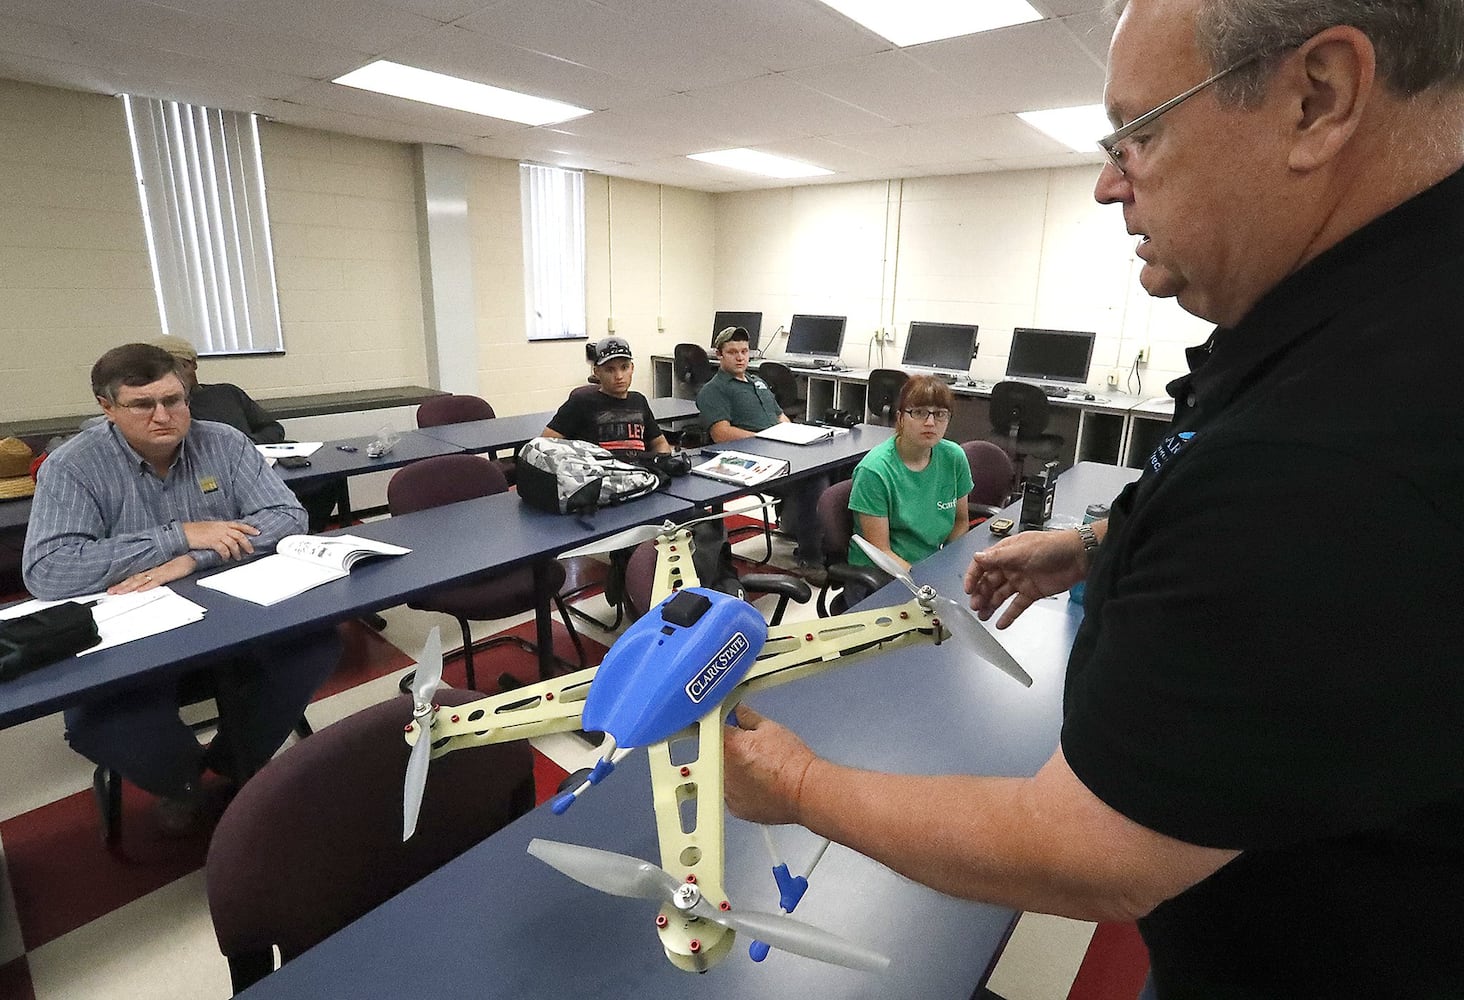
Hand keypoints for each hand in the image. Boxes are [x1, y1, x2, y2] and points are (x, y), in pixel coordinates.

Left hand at [107, 554, 197, 594]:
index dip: (122, 582)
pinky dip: (148, 585)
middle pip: (134, 578)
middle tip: (110, 592)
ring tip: (120, 592)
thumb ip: (154, 566)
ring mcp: (160, 570)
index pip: (133, 575)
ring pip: (141, 580)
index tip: (112, 588)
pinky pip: (156, 580)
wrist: (189, 545)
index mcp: (150, 566)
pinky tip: (140, 590)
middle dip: (121, 586)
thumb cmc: (179, 554)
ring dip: (130, 587)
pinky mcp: (168, 573)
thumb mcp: (164, 560)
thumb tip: (145, 575)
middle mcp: (152, 568)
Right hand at [183, 520, 259, 559]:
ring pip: (233, 544)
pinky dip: (226, 555)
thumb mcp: (211, 527)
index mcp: (222, 524)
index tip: (257, 533)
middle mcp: (221, 528)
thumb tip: (228, 536)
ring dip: (237, 552)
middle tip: (250, 551)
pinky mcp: (212, 542)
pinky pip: (224, 550)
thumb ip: (221, 530)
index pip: (239, 525)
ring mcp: (217, 535)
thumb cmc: (195, 530)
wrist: (184, 532)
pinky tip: (226, 558)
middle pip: (239, 535)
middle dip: (247, 544)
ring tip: (238, 557)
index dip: (249, 529)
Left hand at [723, 704, 816, 825]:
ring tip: (758, 769)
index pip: (714, 729)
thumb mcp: (770, 728)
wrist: (804, 790)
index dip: (724, 726)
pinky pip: (732, 794)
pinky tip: (758, 784)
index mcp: (728, 745)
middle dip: (730, 749)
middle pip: (717, 754)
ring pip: (723, 775)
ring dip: (733, 770)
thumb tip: (737, 711)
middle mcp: (722, 769)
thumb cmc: (791, 762)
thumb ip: (747, 716)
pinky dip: (740, 789)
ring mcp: (727, 791)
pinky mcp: (735, 807)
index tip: (732, 726)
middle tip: (752, 750)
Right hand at [964, 529, 1087, 628]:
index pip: (982, 565)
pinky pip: (1017, 606)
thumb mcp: (1022, 550)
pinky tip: (1000, 624)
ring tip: (983, 617)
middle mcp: (1010, 567)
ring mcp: (1021, 581)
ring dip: (991, 605)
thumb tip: (977, 557)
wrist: (1078, 557)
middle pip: (989, 582)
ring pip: (1000, 595)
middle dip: (980, 594)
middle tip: (976, 606)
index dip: (973, 576)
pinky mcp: (1032, 593)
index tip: (968, 589)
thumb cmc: (1051, 547)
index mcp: (1005, 553)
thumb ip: (998, 557)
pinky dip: (1009, 615)